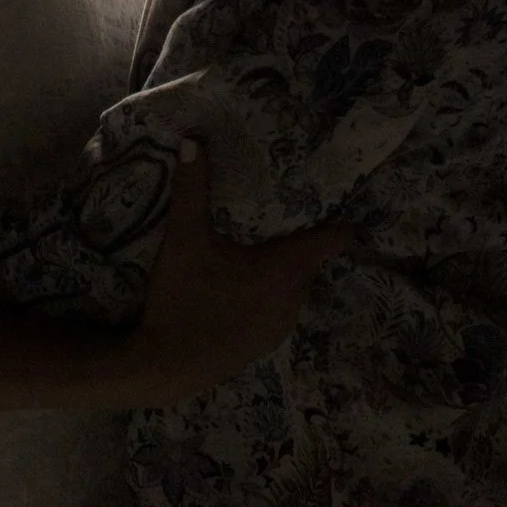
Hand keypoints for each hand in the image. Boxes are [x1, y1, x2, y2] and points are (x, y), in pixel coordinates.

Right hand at [131, 138, 351, 402]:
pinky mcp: (266, 343)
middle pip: (310, 259)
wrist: (168, 366)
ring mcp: (282, 325)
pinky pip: (278, 307)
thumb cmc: (183, 297)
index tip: (335, 200)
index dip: (339, 219)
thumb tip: (193, 141)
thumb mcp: (184, 239)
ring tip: (255, 247)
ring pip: (292, 284)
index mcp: (287, 269)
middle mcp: (295, 297)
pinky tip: (237, 287)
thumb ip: (192, 189)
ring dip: (279, 269)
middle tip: (276, 214)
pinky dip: (266, 294)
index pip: (335, 239)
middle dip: (297, 238)